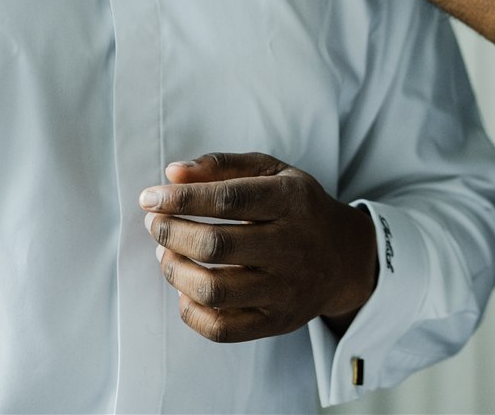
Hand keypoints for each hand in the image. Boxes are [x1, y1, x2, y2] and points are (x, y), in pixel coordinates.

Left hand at [139, 152, 377, 342]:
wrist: (345, 258)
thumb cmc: (298, 208)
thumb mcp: (272, 172)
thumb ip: (223, 166)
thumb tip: (171, 173)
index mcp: (292, 201)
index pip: (229, 199)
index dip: (181, 198)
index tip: (149, 198)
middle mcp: (292, 247)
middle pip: (217, 245)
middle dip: (172, 233)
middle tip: (155, 224)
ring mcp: (285, 289)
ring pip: (214, 290)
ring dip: (175, 271)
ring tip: (166, 253)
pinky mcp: (276, 322)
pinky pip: (221, 328)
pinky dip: (189, 310)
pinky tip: (184, 287)